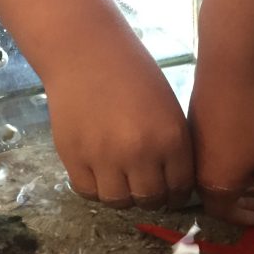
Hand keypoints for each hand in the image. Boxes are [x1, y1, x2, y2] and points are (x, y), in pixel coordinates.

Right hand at [44, 40, 193, 210]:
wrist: (85, 50)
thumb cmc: (133, 74)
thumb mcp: (169, 108)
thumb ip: (174, 148)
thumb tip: (176, 184)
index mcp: (170, 139)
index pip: (180, 188)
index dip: (176, 195)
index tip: (171, 194)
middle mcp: (139, 152)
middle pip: (150, 200)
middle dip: (151, 198)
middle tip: (146, 188)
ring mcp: (104, 157)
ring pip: (119, 202)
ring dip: (123, 197)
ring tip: (122, 182)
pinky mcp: (74, 156)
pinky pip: (88, 192)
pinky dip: (96, 189)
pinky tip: (100, 175)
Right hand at [188, 68, 253, 225]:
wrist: (231, 67)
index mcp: (214, 185)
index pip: (225, 213)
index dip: (243, 218)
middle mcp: (197, 169)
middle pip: (218, 195)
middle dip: (244, 201)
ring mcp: (195, 145)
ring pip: (215, 173)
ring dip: (238, 181)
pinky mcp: (197, 122)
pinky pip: (212, 154)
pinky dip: (230, 161)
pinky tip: (247, 149)